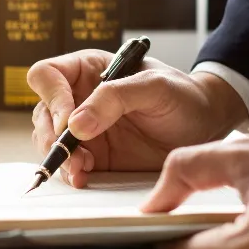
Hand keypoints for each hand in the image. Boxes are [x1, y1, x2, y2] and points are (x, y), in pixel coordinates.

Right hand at [27, 49, 248, 187]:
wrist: (205, 126)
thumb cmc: (182, 95)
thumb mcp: (154, 86)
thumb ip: (115, 98)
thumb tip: (75, 124)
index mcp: (87, 70)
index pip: (47, 76)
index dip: (51, 97)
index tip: (67, 122)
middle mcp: (78, 99)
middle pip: (42, 114)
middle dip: (52, 137)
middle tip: (75, 154)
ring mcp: (84, 130)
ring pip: (49, 143)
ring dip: (60, 158)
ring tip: (83, 168)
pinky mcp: (94, 157)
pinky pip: (69, 166)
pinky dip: (71, 174)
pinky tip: (85, 178)